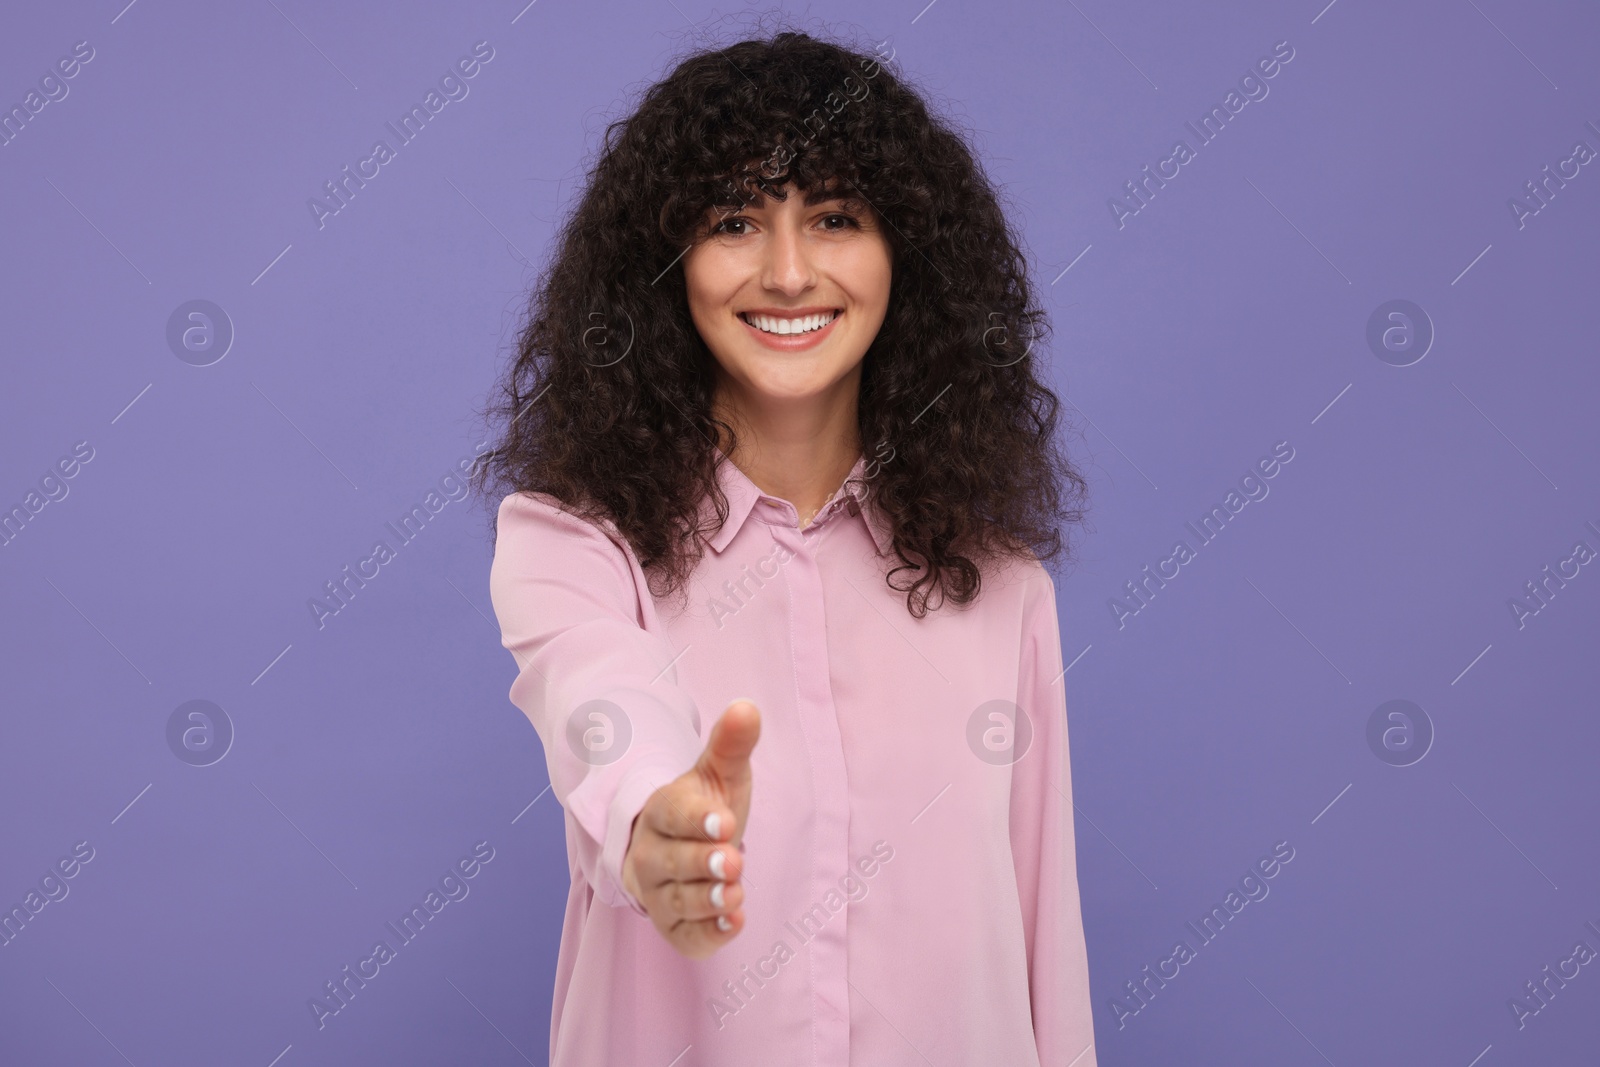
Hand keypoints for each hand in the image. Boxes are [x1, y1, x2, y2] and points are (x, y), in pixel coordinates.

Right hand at [621, 699, 759, 959]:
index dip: (696, 819)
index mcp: (661, 810)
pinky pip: (684, 936)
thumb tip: (746, 707)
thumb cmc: (704, 807)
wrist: (681, 848)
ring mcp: (659, 893)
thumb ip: (731, 743)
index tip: (724, 821)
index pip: (672, 814)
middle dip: (702, 863)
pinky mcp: (673, 926)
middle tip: (733, 862)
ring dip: (706, 900)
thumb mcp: (719, 772)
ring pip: (677, 900)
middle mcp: (652, 853)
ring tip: (736, 894)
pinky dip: (707, 935)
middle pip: (671, 861)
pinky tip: (734, 925)